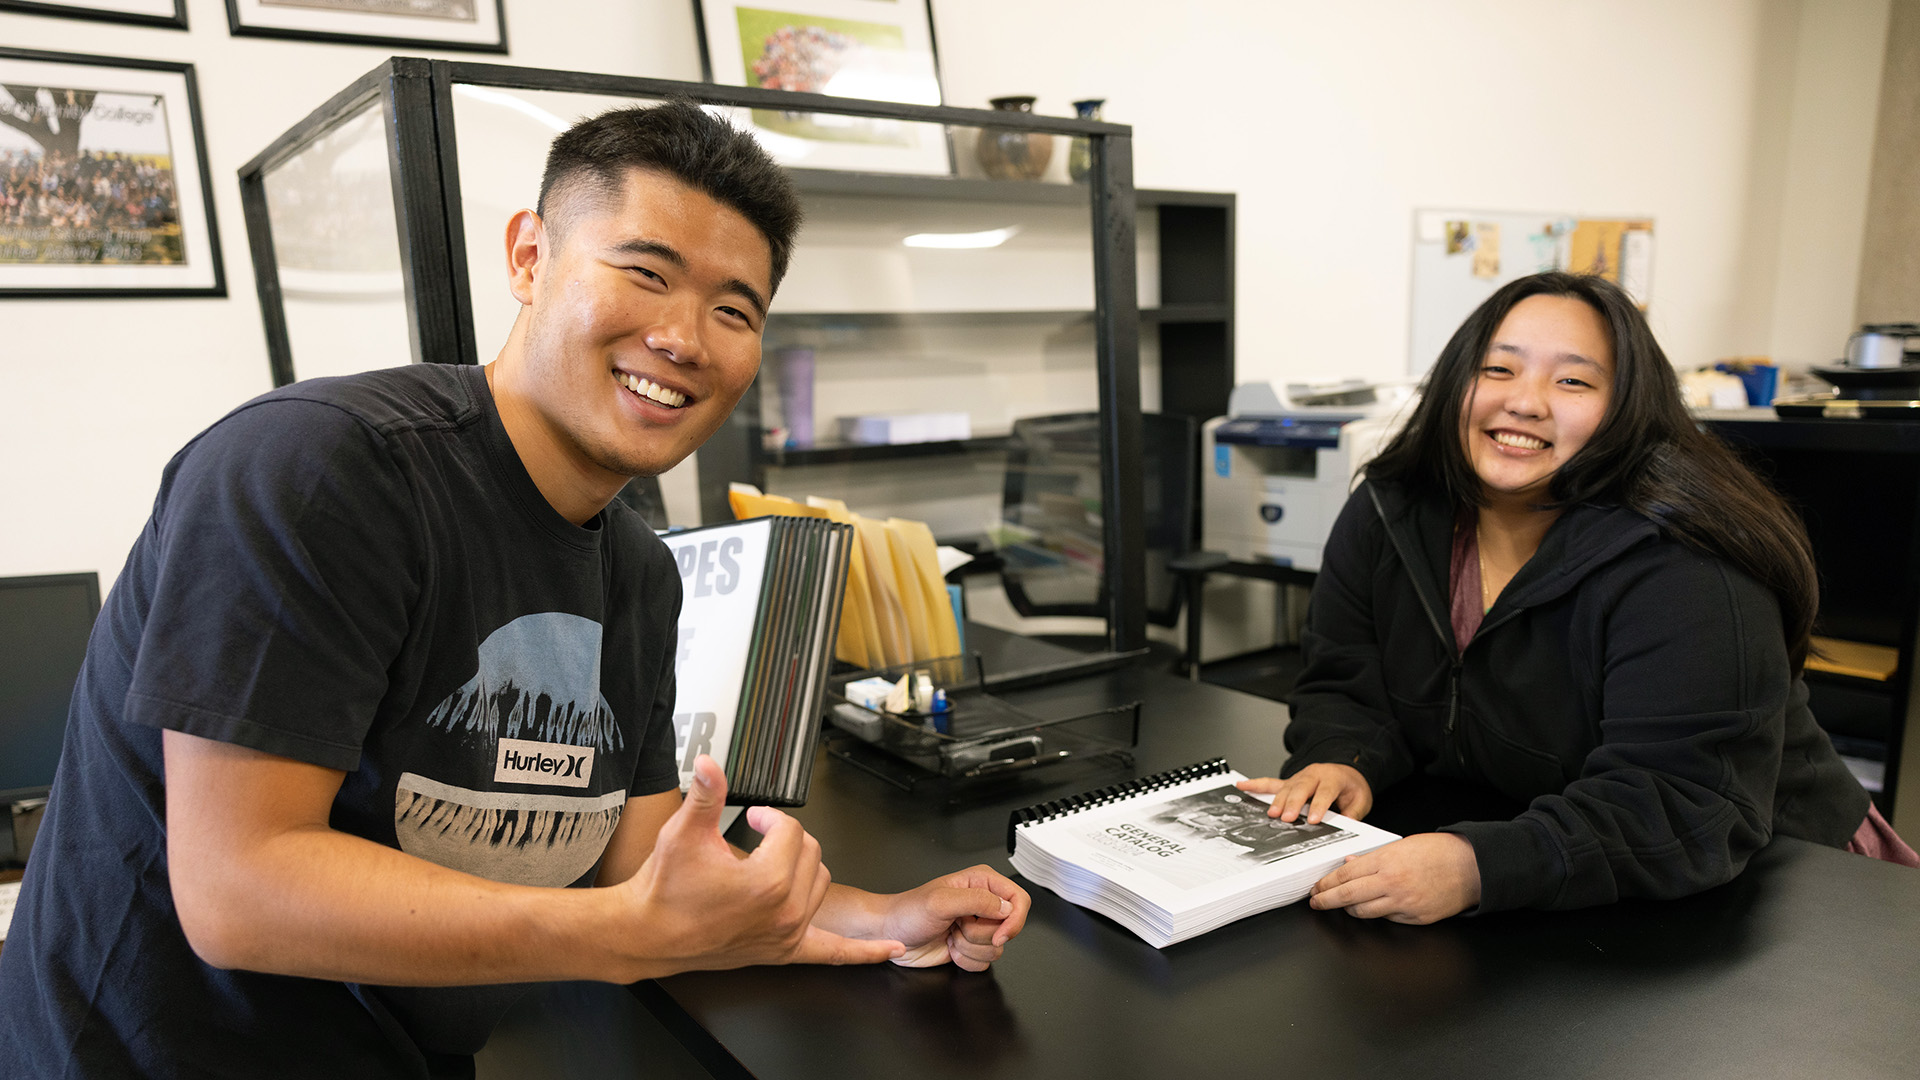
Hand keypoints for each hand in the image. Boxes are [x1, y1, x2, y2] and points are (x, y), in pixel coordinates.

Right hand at [617, 756, 905, 975]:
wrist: (646, 934)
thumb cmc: (664, 889)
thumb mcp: (684, 833)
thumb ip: (706, 794)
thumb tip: (713, 762)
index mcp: (767, 881)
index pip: (791, 831)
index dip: (769, 818)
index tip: (751, 818)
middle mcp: (784, 911)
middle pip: (811, 854)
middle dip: (786, 839)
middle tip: (757, 838)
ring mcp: (787, 935)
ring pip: (820, 883)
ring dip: (804, 868)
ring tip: (773, 864)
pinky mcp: (784, 952)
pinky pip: (833, 952)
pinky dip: (863, 952)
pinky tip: (890, 947)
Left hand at [871, 866, 1030, 971]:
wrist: (890, 934)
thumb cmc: (908, 911)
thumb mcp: (941, 901)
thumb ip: (977, 901)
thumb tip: (1007, 908)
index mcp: (981, 882)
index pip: (1019, 899)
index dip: (1014, 920)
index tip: (998, 935)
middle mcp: (984, 904)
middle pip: (1008, 928)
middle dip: (980, 935)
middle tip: (957, 925)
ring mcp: (978, 927)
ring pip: (996, 949)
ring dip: (969, 948)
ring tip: (949, 935)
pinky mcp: (971, 947)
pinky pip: (984, 963)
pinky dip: (965, 960)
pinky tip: (949, 947)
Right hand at [1236, 763, 1372, 823]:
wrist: (1347, 772)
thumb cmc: (1351, 787)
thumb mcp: (1360, 800)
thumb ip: (1353, 813)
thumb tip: (1346, 827)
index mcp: (1333, 778)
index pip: (1325, 792)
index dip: (1319, 806)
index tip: (1313, 819)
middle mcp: (1314, 774)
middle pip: (1302, 788)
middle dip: (1293, 803)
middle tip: (1287, 817)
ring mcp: (1299, 777)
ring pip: (1287, 787)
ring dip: (1278, 800)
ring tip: (1272, 814)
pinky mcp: (1290, 782)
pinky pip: (1271, 783)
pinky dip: (1256, 784)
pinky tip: (1243, 786)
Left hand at [1307, 833, 1480, 923]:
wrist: (1471, 867)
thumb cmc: (1439, 852)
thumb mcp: (1401, 846)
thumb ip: (1373, 858)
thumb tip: (1350, 865)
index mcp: (1386, 862)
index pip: (1345, 875)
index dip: (1326, 884)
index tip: (1317, 888)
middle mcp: (1392, 884)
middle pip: (1348, 896)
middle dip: (1327, 900)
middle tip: (1317, 902)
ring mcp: (1404, 904)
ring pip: (1364, 912)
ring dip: (1350, 909)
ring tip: (1344, 904)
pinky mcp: (1416, 918)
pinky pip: (1388, 919)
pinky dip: (1378, 913)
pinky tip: (1375, 906)